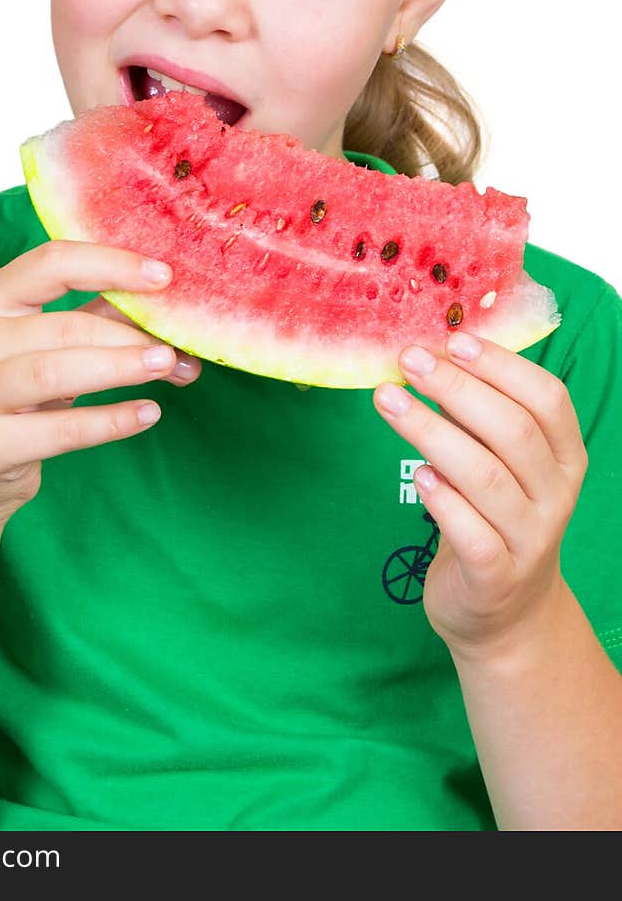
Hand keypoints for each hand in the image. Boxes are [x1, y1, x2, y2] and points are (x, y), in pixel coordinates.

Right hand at [0, 240, 200, 523]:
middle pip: (63, 325)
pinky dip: (110, 421)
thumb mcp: (42, 347)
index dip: (111, 265)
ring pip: (56, 372)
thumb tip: (168, 309)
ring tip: (169, 367)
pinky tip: (148, 413)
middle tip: (178, 345)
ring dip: (120, 367)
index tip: (164, 276)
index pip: (52, 264)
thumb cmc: (11, 393)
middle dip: (127, 334)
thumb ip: (96, 319)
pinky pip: (59, 430)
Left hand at [373, 332, 587, 660]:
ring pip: (485, 476)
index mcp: (565, 457)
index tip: (453, 340)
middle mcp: (555, 496)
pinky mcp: (496, 576)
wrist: (505, 614)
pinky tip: (417, 475)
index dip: (501, 365)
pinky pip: (472, 533)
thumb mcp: (502, 464)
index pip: (547, 398)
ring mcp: (530, 539)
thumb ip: (478, 418)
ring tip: (388, 401)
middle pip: (512, 430)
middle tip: (408, 361)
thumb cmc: (494, 518)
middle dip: (456, 388)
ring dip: (430, 431)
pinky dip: (443, 500)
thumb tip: (431, 355)